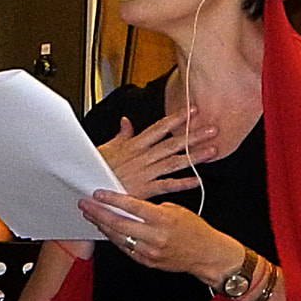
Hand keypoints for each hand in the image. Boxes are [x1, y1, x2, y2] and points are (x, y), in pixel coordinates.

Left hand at [78, 189, 239, 284]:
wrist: (207, 255)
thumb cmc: (195, 229)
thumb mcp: (176, 210)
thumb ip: (152, 208)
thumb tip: (129, 204)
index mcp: (164, 219)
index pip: (132, 207)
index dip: (112, 199)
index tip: (98, 194)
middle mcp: (155, 236)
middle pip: (119, 224)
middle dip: (99, 213)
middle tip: (85, 205)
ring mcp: (150, 251)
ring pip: (118, 238)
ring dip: (102, 226)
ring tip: (91, 216)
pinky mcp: (147, 261)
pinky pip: (125, 249)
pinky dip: (114, 238)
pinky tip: (106, 230)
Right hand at [98, 109, 216, 199]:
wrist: (87, 189)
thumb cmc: (94, 170)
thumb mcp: (106, 148)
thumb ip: (121, 135)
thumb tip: (126, 122)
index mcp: (134, 145)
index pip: (159, 128)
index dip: (177, 118)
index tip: (193, 110)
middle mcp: (143, 157)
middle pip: (172, 143)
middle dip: (193, 135)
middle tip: (213, 129)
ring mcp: (145, 173)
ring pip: (174, 162)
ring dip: (194, 156)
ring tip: (212, 150)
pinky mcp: (144, 190)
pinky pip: (166, 186)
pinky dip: (182, 183)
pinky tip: (197, 180)